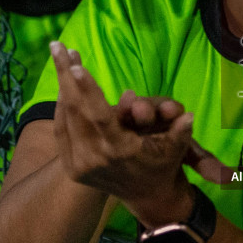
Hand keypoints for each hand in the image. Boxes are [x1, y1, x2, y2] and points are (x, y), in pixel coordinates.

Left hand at [49, 41, 198, 221]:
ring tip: (61, 57)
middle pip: (74, 110)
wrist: (147, 197)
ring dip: (62, 86)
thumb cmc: (163, 164)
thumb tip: (184, 114)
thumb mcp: (176, 146)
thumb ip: (179, 129)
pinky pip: (61, 129)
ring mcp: (79, 164)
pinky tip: (64, 85)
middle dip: (64, 76)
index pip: (98, 115)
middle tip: (58, 46)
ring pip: (64, 117)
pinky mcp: (71, 167)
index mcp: (119, 150)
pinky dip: (61, 105)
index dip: (86, 88)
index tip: (74, 64)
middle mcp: (94, 158)